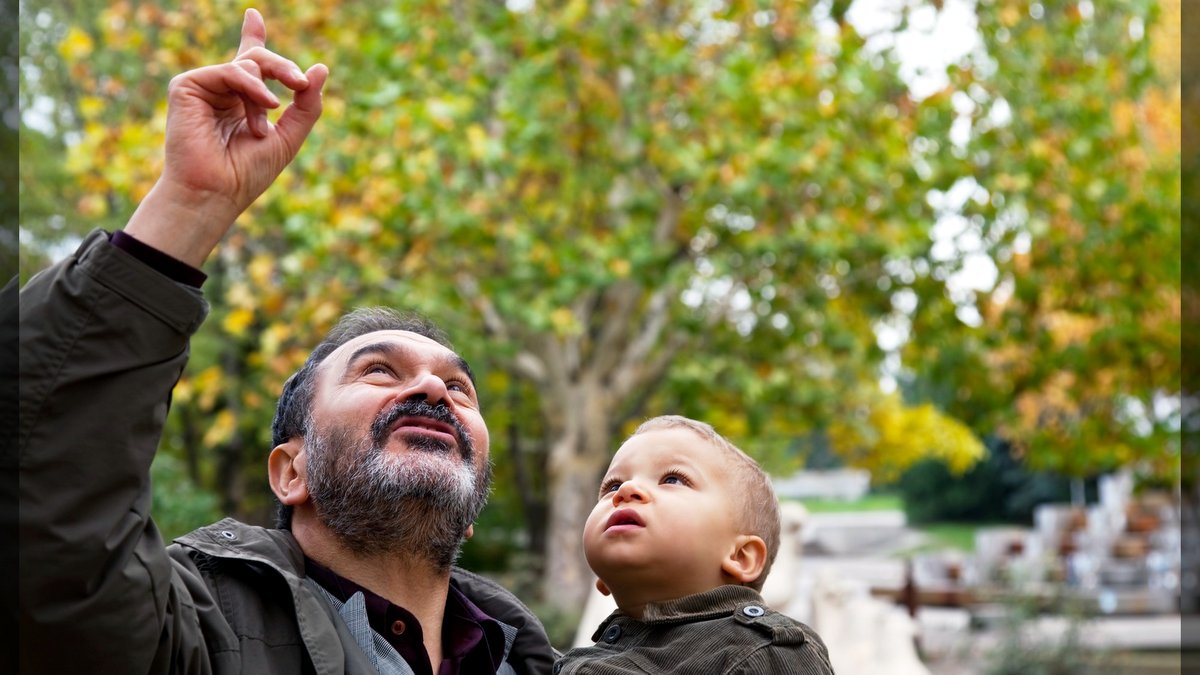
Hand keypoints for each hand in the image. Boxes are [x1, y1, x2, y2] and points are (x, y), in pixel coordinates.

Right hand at [124, 8, 327, 266]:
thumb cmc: (247, 173)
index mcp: (242, 101)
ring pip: (247, 64)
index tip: (253, 15)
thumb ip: (307, 105)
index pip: (249, 62)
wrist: (216, 192)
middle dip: (284, 68)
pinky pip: (230, 70)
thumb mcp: (289, 137)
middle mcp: (222, 91)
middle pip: (258, 59)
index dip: (252, 37)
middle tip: (300, 84)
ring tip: (263, 128)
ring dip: (265, 92)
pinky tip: (263, 105)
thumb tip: (322, 68)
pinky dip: (251, 86)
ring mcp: (204, 87)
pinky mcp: (187, 86)